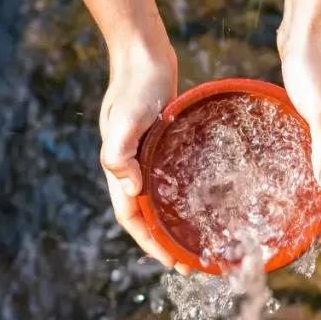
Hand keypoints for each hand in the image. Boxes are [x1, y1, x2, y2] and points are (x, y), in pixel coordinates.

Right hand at [99, 41, 191, 274]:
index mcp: (119, 167)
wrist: (143, 55)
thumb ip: (119, 153)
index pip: (132, 217)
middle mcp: (131, 167)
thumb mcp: (125, 119)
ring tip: (197, 242)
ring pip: (158, 201)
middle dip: (165, 243)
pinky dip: (181, 198)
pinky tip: (201, 203)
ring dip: (173, 224)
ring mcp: (145, 157)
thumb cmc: (135, 86)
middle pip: (146, 216)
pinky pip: (169, 180)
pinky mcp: (160, 146)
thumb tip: (130, 189)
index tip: (172, 262)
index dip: (150, 243)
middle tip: (192, 264)